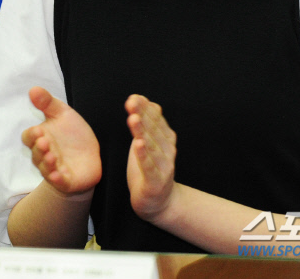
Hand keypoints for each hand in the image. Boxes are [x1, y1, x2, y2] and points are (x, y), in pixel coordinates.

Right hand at [22, 86, 101, 194]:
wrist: (90, 155)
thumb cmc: (72, 134)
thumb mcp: (62, 114)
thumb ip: (48, 102)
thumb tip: (33, 89)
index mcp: (41, 138)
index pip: (29, 138)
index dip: (32, 135)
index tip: (39, 129)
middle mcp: (44, 155)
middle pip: (35, 154)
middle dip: (38, 148)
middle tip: (44, 141)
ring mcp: (54, 169)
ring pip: (45, 168)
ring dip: (47, 163)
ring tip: (52, 155)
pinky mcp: (66, 180)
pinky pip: (59, 182)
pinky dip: (57, 179)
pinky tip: (58, 175)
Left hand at [125, 94, 177, 221]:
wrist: (159, 202)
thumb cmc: (150, 168)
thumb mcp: (147, 142)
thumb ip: (146, 123)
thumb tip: (142, 99)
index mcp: (166, 138)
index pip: (156, 119)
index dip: (145, 108)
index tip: (133, 97)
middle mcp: (168, 149)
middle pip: (154, 129)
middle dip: (142, 115)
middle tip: (131, 103)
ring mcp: (164, 166)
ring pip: (151, 146)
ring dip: (142, 131)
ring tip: (133, 119)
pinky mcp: (156, 182)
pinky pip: (149, 167)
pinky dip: (144, 155)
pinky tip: (138, 145)